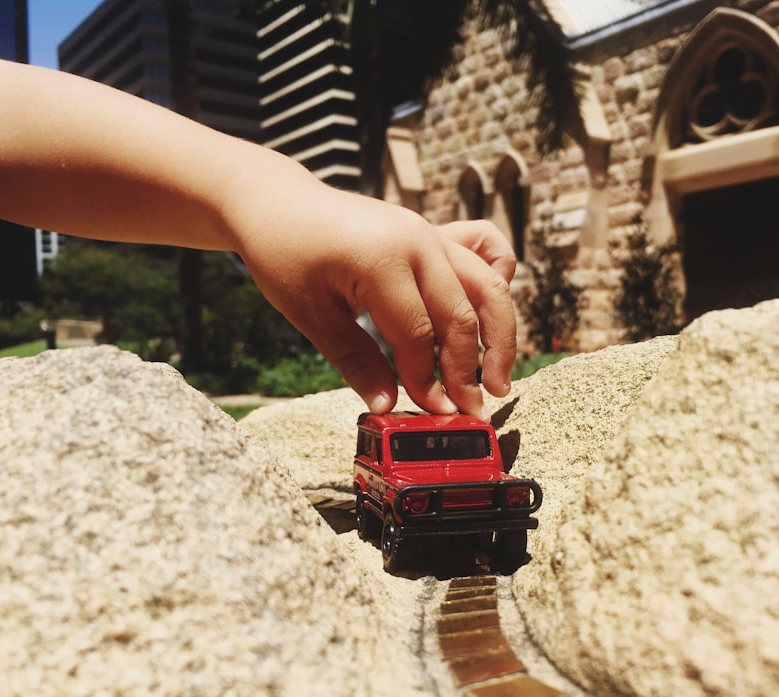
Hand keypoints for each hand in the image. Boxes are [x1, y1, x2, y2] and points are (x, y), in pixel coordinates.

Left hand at [237, 184, 516, 418]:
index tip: (434, 413)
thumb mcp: (311, 315)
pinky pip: (485, 246)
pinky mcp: (434, 231)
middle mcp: (418, 242)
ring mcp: (431, 232)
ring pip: (488, 285)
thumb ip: (355, 361)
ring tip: (498, 381)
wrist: (278, 202)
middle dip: (469, 369)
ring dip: (500, 335)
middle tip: (473, 410)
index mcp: (383, 260)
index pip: (418, 335)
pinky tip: (491, 312)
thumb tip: (387, 406)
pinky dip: (500, 274)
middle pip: (461, 315)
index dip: (426, 380)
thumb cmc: (285, 254)